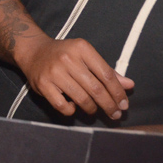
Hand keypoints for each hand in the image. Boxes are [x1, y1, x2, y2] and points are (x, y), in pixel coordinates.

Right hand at [17, 37, 133, 120]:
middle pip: (95, 88)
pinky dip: (71, 110)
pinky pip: (62, 105)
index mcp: (81, 48)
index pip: (106, 74)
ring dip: (92, 108)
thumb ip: (106, 71)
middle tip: (116, 114)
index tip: (124, 104)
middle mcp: (68, 58)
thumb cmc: (64, 54)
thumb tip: (129, 85)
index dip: (118, 92)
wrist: (33, 51)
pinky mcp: (43, 84)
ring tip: (94, 110)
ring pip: (81, 98)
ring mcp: (54, 72)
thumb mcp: (86, 56)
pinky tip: (74, 107)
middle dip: (109, 104)